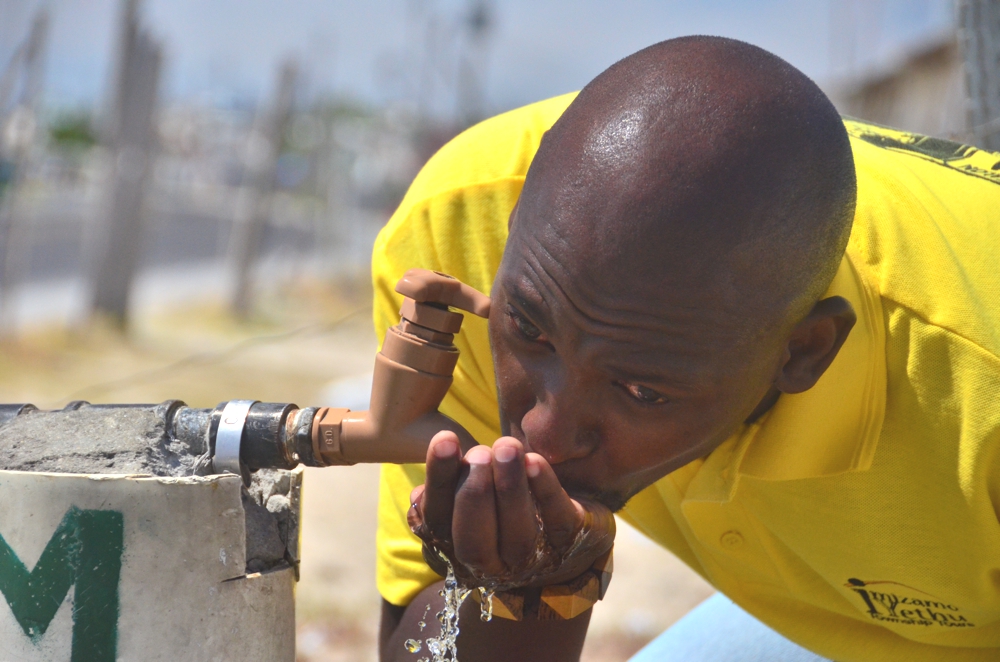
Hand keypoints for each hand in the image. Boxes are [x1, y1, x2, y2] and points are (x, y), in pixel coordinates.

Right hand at [407, 431, 614, 588]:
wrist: (568, 533)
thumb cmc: (503, 505)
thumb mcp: (471, 500)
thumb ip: (447, 494)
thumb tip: (419, 494)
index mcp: (459, 549)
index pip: (439, 521)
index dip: (440, 481)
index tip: (444, 439)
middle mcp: (494, 564)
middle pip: (475, 542)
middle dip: (475, 495)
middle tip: (480, 454)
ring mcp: (535, 558)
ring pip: (519, 535)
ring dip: (510, 489)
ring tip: (506, 447)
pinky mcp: (572, 540)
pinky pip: (558, 519)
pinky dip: (545, 489)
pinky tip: (534, 461)